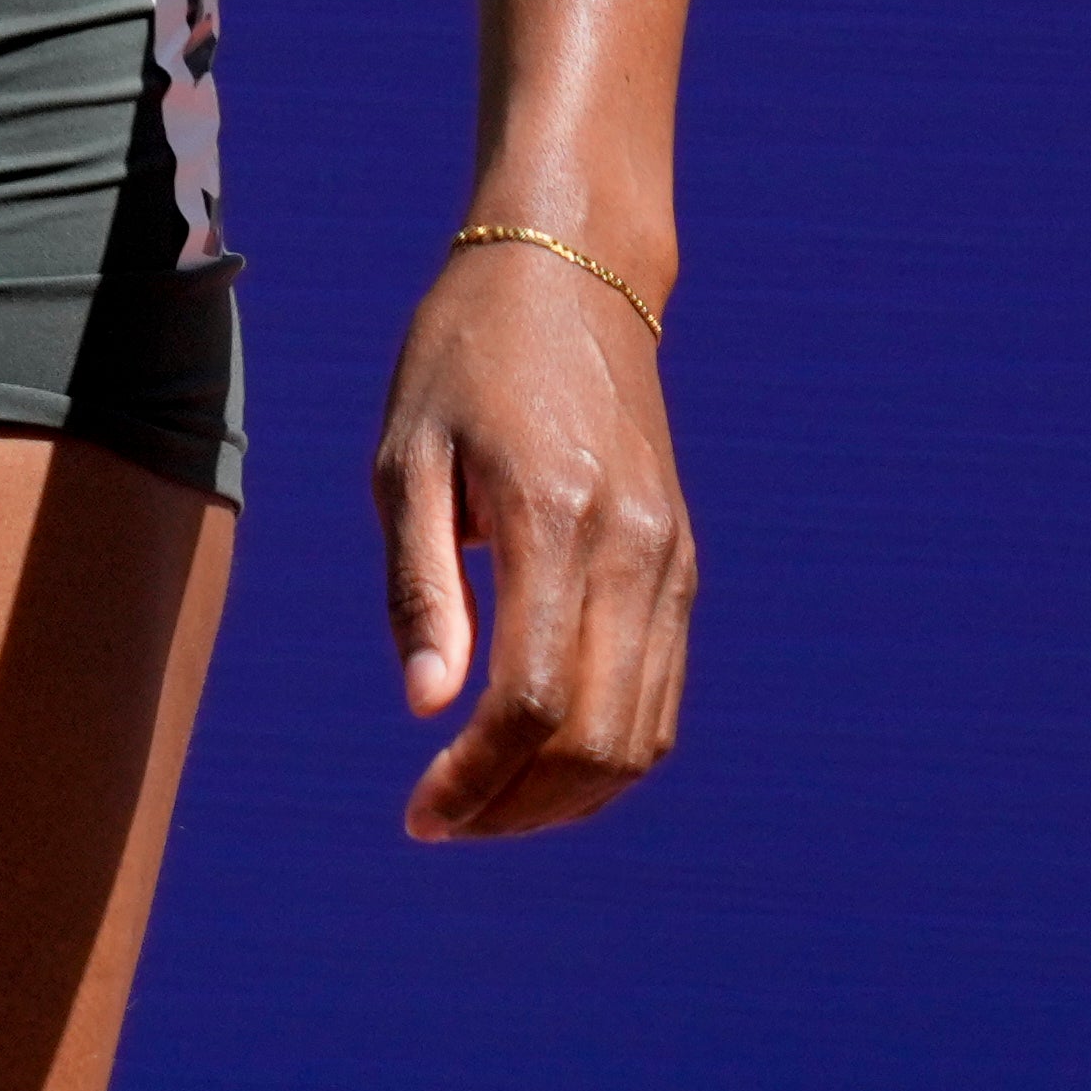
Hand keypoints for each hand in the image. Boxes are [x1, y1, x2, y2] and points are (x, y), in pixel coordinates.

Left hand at [372, 237, 691, 838]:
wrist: (573, 270)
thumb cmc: (465, 354)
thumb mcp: (408, 455)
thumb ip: (420, 584)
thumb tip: (425, 712)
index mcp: (555, 520)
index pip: (530, 702)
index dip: (474, 781)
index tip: (418, 813)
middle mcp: (632, 551)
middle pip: (597, 740)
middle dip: (516, 809)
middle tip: (442, 820)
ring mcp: (670, 560)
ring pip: (644, 736)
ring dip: (567, 798)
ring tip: (486, 806)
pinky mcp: (682, 561)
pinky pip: (663, 695)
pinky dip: (610, 753)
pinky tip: (540, 759)